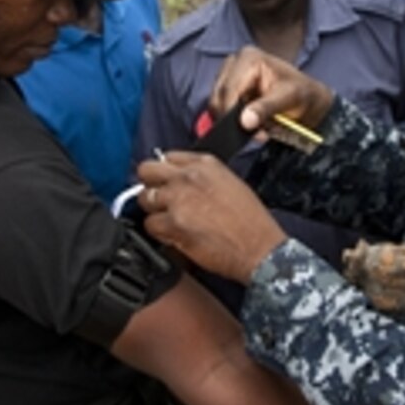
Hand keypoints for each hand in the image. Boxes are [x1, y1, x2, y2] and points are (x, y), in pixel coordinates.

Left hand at [138, 151, 287, 283]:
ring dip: (154, 211)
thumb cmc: (251, 221)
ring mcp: (179, 200)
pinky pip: (150, 225)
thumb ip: (202, 177)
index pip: (167, 156)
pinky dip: (159, 232)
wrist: (259, 247)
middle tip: (159, 200)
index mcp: (205, 164)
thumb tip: (180, 180)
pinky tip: (174, 235)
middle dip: (150, 185)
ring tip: (170, 221)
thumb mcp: (230, 182)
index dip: (165, 173)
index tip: (167, 182)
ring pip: (145, 199)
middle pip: (147, 171)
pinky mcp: (173, 224)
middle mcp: (189, 177)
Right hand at [211, 45, 334, 135]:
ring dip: (235, 121)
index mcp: (249, 58)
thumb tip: (245, 121)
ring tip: (259, 128)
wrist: (307, 98)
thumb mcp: (288, 100)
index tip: (245, 131)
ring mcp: (229, 73)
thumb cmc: (302, 93)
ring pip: (217, 104)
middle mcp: (235, 61)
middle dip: (235, 119)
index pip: (229, 90)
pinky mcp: (228, 87)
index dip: (232, 113)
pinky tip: (252, 122)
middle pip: (219, 97)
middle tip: (258, 133)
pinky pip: (221, 108)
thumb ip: (265, 109)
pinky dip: (234, 119)